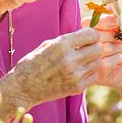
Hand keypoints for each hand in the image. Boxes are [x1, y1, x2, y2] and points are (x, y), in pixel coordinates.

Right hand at [6, 27, 121, 106]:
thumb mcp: (47, 45)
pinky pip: (94, 76)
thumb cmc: (33, 63)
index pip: (91, 35)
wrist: (24, 87)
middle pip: (97, 49)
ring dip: (92, 61)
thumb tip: (85, 34)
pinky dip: (89, 74)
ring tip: (81, 62)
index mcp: (61, 45)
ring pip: (97, 63)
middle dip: (93, 48)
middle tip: (86, 50)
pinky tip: (79, 72)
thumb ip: (67, 40)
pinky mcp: (76, 87)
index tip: (88, 38)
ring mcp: (74, 74)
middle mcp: (70, 59)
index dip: (92, 35)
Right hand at [88, 0, 121, 98]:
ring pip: (100, 48)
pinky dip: (117, 59)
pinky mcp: (95, 77)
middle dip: (112, 35)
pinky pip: (104, 63)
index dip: (103, 21)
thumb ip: (115, 22)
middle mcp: (85, 50)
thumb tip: (109, 6)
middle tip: (120, 40)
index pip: (87, 24)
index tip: (117, 23)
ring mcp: (88, 64)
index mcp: (89, 38)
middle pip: (94, 35)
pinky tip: (120, 61)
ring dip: (117, 47)